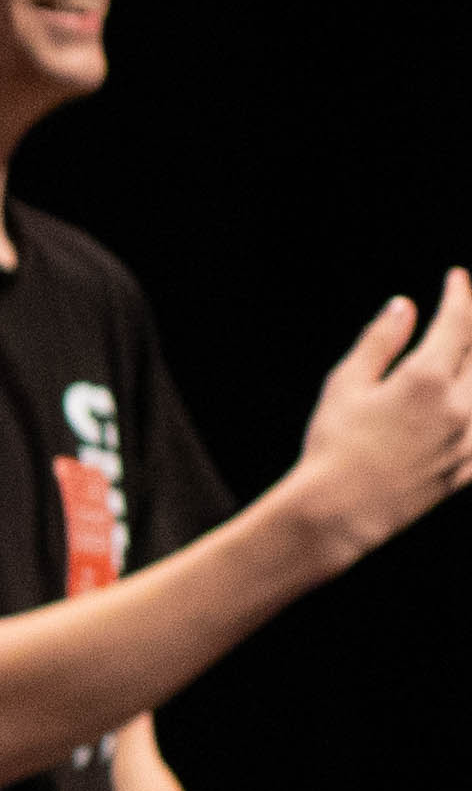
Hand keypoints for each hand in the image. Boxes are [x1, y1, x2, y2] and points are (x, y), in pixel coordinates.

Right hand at [279, 269, 471, 566]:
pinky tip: (470, 405)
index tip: (458, 277)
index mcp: (425, 379)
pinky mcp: (467, 468)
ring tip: (468, 357)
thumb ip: (380, 342)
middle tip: (466, 312)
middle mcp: (458, 405)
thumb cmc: (332, 446)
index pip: (458, 323)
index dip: (461, 295)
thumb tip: (404, 307)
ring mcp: (468, 439)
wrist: (338, 513)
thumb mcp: (345, 386)